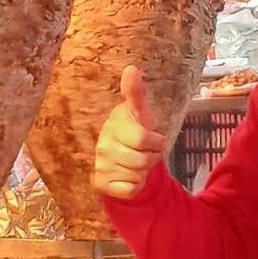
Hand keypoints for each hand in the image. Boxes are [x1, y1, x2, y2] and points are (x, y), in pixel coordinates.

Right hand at [93, 66, 166, 198]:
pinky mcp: (102, 184)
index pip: (143, 138)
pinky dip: (136, 186)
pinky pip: (130, 189)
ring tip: (137, 163)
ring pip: (137, 175)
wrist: (121, 160)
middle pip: (142, 159)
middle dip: (152, 158)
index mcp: (114, 125)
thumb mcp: (140, 113)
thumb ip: (135, 93)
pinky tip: (130, 176)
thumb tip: (131, 69)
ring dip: (144, 172)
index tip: (155, 139)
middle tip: (146, 153)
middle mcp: (103, 145)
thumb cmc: (134, 132)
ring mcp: (101, 165)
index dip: (157, 142)